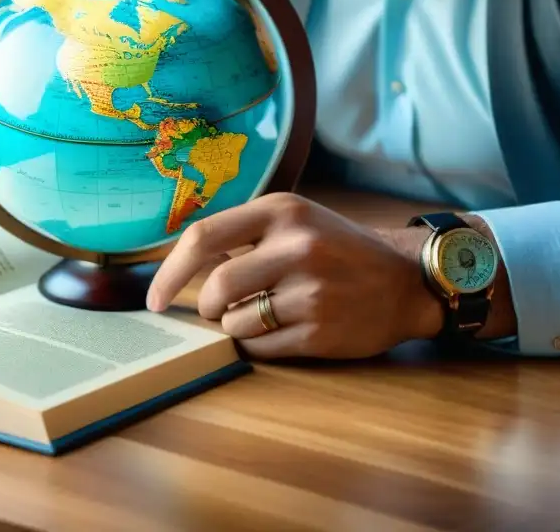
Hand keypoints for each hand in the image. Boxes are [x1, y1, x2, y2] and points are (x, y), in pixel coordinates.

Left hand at [145, 192, 443, 358]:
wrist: (405, 281)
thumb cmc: (337, 250)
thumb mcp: (294, 222)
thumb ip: (241, 236)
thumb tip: (175, 268)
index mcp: (282, 211)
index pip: (203, 238)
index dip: (169, 272)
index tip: (154, 298)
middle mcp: (297, 247)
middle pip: (216, 288)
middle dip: (210, 306)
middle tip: (224, 308)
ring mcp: (311, 292)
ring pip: (235, 323)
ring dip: (237, 326)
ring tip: (266, 313)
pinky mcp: (320, 332)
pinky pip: (259, 348)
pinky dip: (257, 345)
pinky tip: (283, 330)